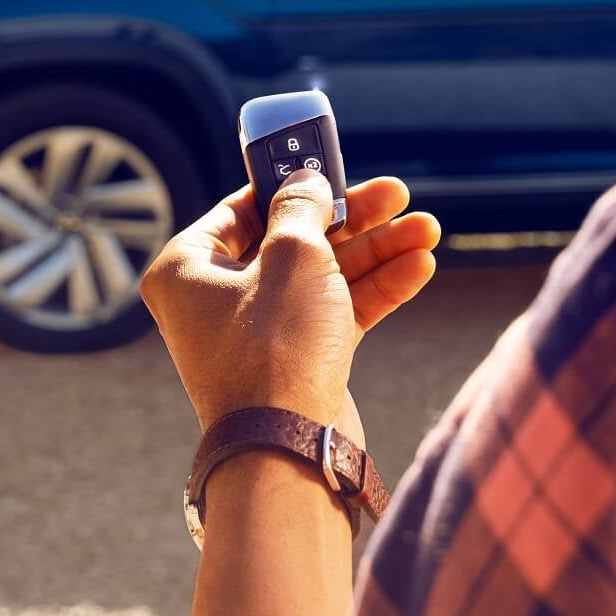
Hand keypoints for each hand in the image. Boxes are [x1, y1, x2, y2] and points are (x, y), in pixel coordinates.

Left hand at [141, 173, 439, 436]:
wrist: (290, 450)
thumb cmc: (275, 347)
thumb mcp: (293, 254)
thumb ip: (302, 208)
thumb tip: (305, 183)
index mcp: (187, 268)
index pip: (243, 208)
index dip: (292, 184)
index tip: (331, 166)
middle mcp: (215, 300)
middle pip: (293, 240)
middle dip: (354, 219)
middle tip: (398, 195)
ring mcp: (258, 334)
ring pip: (323, 276)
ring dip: (377, 252)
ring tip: (428, 230)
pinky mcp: (295, 362)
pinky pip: (336, 312)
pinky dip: (375, 290)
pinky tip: (419, 267)